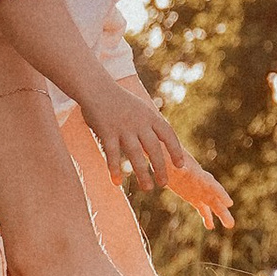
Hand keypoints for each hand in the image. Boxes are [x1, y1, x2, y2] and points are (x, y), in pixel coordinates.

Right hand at [79, 77, 189, 198]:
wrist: (96, 87)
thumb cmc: (120, 102)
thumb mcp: (140, 109)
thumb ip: (150, 125)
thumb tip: (162, 145)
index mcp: (150, 116)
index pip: (168, 135)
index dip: (175, 150)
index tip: (180, 166)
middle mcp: (139, 122)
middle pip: (154, 148)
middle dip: (160, 167)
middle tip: (164, 184)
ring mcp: (123, 127)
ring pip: (135, 154)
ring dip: (142, 172)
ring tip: (148, 188)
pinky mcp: (107, 131)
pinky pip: (112, 153)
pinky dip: (114, 168)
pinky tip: (117, 182)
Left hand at [164, 153, 236, 232]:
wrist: (164, 153)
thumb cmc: (165, 154)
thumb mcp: (169, 159)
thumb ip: (177, 165)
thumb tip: (183, 170)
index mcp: (197, 174)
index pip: (212, 185)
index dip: (221, 194)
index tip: (229, 203)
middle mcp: (201, 183)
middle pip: (215, 198)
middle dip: (222, 210)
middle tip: (231, 224)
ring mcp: (198, 190)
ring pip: (212, 204)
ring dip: (220, 214)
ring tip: (230, 225)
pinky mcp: (192, 196)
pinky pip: (202, 207)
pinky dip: (206, 216)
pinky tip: (210, 227)